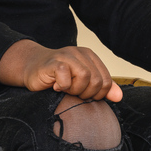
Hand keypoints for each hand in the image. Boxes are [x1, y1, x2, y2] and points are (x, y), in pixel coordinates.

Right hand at [0, 40, 122, 100]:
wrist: (31, 68)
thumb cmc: (57, 77)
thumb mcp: (82, 82)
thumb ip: (101, 88)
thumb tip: (119, 97)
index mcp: (90, 56)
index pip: (106, 80)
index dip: (98, 94)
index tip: (83, 95)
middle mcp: (80, 53)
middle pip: (97, 81)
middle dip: (86, 93)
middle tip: (72, 92)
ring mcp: (67, 56)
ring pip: (85, 78)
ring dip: (74, 90)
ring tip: (64, 88)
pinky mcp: (54, 62)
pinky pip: (66, 79)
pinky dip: (62, 87)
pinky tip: (55, 86)